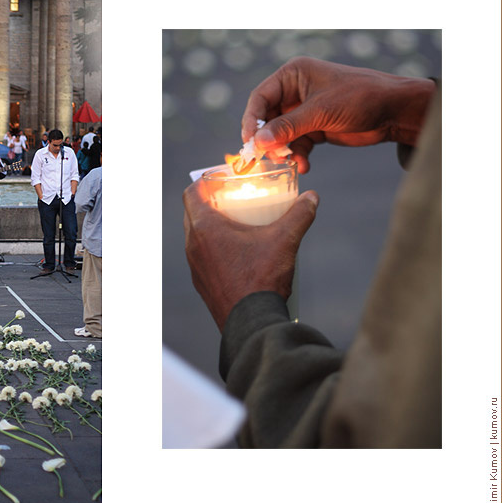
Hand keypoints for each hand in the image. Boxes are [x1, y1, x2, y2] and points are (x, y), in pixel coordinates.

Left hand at [183, 180, 318, 331]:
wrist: (251, 323)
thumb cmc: (262, 279)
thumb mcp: (284, 241)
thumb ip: (299, 215)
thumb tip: (311, 197)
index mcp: (205, 228)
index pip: (191, 194)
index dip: (203, 182)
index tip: (219, 179)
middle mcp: (193, 246)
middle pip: (192, 214)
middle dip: (209, 203)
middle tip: (232, 199)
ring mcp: (195, 266)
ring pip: (196, 237)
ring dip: (211, 228)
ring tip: (236, 226)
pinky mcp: (201, 284)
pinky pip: (202, 258)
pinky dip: (214, 250)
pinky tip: (237, 255)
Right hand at [242, 56, 435, 173]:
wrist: (394, 111)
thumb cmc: (360, 97)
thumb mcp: (320, 111)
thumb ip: (287, 127)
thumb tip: (257, 142)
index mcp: (293, 75)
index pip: (260, 98)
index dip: (252, 120)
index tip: (249, 142)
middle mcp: (294, 91)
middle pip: (267, 119)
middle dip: (268, 140)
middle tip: (270, 157)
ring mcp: (304, 110)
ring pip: (280, 135)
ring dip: (283, 151)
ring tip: (292, 162)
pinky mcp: (314, 127)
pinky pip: (295, 144)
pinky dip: (297, 155)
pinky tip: (304, 165)